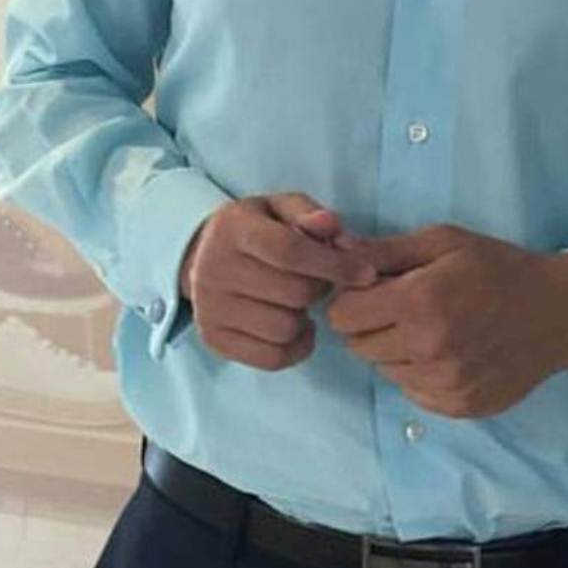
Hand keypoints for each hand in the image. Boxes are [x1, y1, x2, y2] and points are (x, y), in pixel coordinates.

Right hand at [178, 193, 379, 371]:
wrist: (201, 256)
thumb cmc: (254, 229)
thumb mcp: (279, 208)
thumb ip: (309, 214)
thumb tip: (331, 226)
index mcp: (232, 229)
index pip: (289, 251)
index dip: (334, 264)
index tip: (366, 273)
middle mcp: (212, 269)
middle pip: (294, 293)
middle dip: (320, 288)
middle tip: (319, 281)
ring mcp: (209, 308)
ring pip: (284, 329)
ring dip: (305, 319)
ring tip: (300, 302)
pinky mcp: (213, 338)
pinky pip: (272, 358)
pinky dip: (295, 347)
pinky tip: (294, 327)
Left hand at [324, 223, 567, 418]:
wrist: (557, 313)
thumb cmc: (497, 268)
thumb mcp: (442, 241)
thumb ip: (385, 250)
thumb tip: (336, 252)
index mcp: (420, 302)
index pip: (342, 316)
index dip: (349, 299)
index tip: (368, 289)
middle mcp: (429, 348)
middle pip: (358, 345)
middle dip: (367, 324)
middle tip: (398, 306)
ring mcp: (445, 383)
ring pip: (383, 370)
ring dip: (393, 349)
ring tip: (425, 326)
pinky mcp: (459, 406)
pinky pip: (411, 392)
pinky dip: (417, 372)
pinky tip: (444, 350)